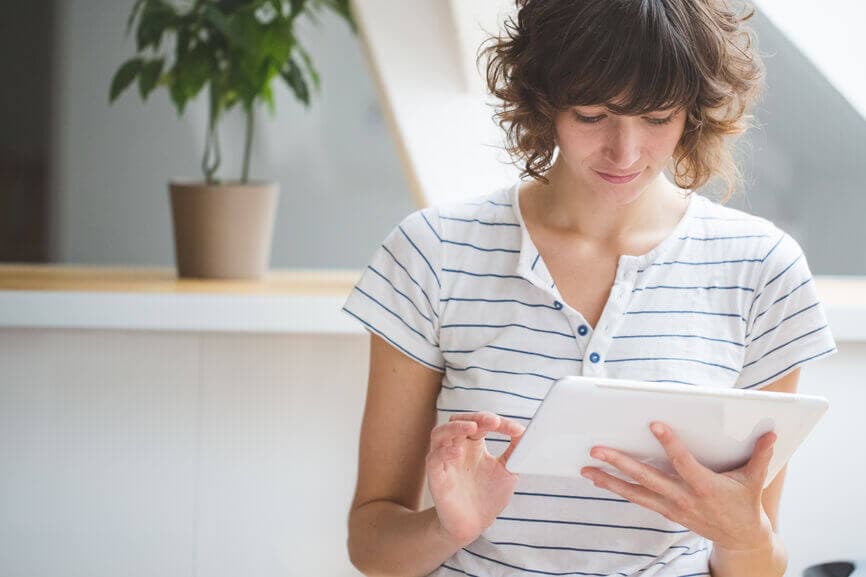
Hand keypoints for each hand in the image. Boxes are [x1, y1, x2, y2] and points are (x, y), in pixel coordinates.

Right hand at [426, 411, 525, 547]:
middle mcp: (457, 448)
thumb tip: (526, 432)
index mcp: (473, 444)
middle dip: (476, 418)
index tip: (516, 430)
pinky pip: (434, 458)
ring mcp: (444, 460)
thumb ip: (515, 452)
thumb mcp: (508, 471)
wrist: (474, 525)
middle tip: (493, 421)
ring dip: (455, 427)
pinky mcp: (436, 477)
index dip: (498, 423)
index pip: (482, 423)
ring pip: (440, 433)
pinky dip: (444, 452)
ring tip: (472, 427)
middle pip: (458, 420)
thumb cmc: (488, 496)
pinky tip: (458, 452)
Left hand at [580, 422, 776, 551]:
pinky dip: (617, 489)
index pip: (683, 463)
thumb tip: (770, 433)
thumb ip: (761, 456)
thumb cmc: (745, 504)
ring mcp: (672, 506)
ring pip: (635, 493)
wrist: (741, 539)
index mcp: (705, 486)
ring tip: (586, 469)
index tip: (653, 424)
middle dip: (621, 463)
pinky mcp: (666, 511)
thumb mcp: (755, 481)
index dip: (670, 444)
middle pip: (648, 478)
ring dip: (609, 480)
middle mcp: (684, 498)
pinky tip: (599, 479)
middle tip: (597, 449)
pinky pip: (637, 499)